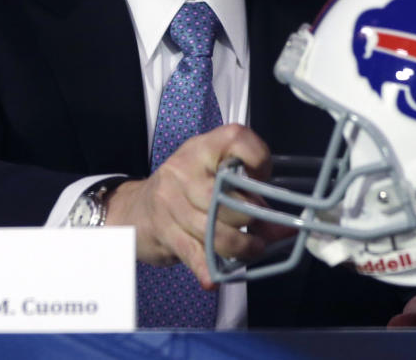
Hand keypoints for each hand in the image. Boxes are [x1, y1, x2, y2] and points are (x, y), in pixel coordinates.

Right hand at [103, 124, 270, 288]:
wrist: (134, 208)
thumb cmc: (184, 189)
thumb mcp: (212, 176)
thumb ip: (245, 193)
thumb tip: (280, 227)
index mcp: (203, 148)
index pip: (236, 138)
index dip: (258, 159)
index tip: (263, 178)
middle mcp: (185, 169)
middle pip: (226, 197)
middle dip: (252, 219)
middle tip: (263, 231)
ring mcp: (170, 201)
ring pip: (213, 230)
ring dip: (240, 247)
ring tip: (252, 250)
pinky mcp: (164, 231)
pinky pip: (193, 253)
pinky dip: (208, 268)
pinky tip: (216, 278)